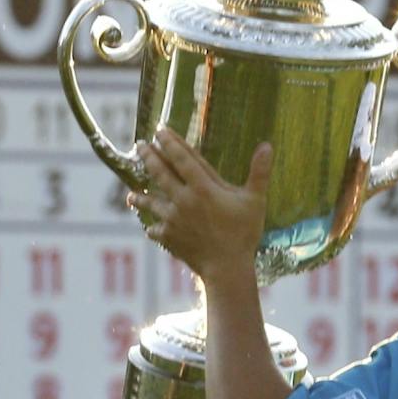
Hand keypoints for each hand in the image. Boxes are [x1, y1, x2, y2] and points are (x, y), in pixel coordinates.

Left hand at [126, 129, 272, 287]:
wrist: (226, 267)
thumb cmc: (243, 233)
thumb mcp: (255, 201)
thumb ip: (259, 172)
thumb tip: (267, 145)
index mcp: (202, 187)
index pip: (181, 158)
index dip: (169, 142)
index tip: (159, 130)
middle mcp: (182, 199)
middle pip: (159, 173)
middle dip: (147, 157)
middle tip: (138, 145)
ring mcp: (172, 218)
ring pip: (150, 202)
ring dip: (139, 196)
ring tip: (130, 194)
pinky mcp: (168, 237)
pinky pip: (155, 230)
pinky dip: (152, 227)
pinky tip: (149, 227)